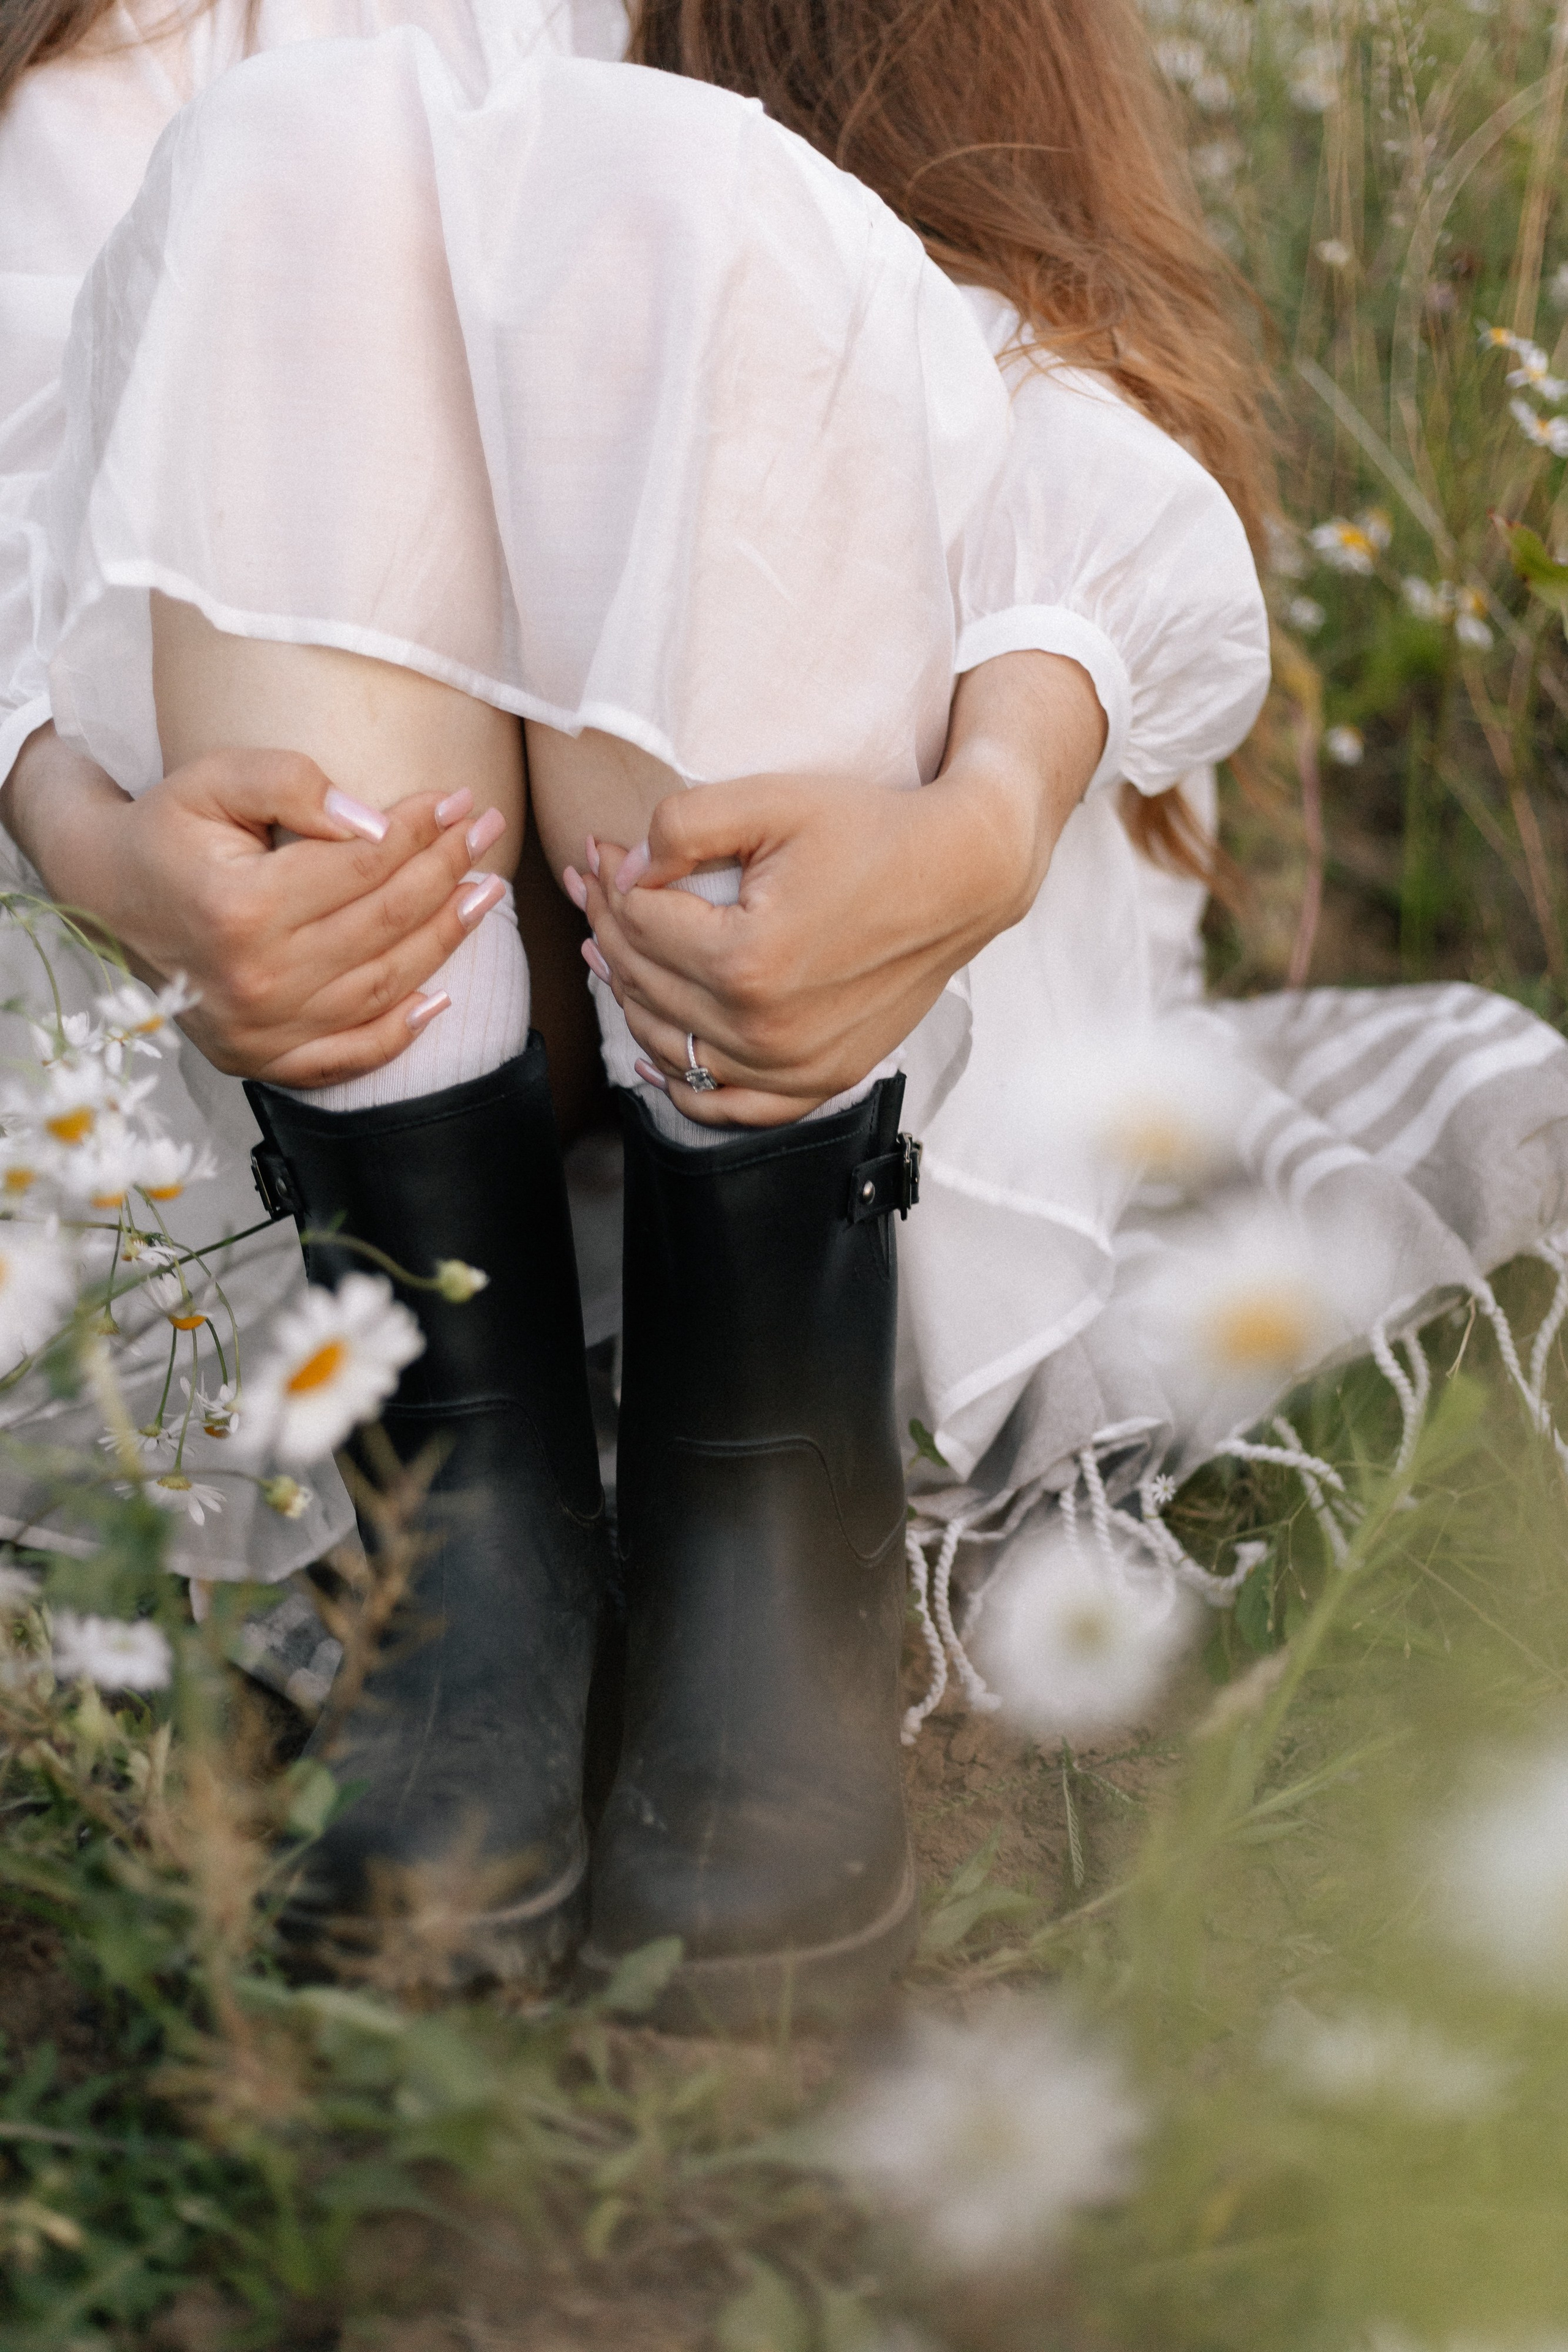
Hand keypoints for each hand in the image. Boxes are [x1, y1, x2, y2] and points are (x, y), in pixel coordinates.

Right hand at [2, 727, 507, 1085]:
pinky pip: (347, 1056)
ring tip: (486, 894)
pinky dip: (400, 1033)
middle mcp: (255, 980)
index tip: (460, 799)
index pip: (363, 865)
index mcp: (243, 908)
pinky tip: (442, 998)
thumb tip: (374, 822)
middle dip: (448, 872)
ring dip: (445, 940)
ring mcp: (260, 1030)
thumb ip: (291, 784)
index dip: (421, 829)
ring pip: (383, 986)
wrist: (104, 892)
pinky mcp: (260, 1059)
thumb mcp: (214, 780)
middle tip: (488, 833)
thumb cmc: (167, 828)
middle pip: (384, 923)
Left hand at [568, 650, 1107, 1127]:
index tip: (596, 850)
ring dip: (629, 995)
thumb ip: (680, 827)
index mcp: (747, 961)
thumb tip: (622, 871)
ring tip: (610, 947)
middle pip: (645, 982)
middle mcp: (765, 1030)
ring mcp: (793, 1067)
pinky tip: (653, 1054)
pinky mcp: (819, 1080)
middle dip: (607, 928)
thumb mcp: (771, 801)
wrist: (962, 875)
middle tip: (591, 887)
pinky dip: (684, 1086)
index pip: (637, 924)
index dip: (605, 881)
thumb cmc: (872, 830)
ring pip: (671, 1043)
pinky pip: (728, 1105)